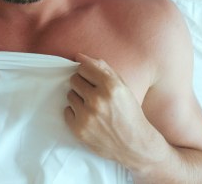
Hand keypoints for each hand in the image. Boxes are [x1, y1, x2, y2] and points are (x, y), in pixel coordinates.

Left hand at [64, 53, 149, 167]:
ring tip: (92, 107)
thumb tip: (79, 56)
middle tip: (92, 94)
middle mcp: (97, 99)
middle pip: (74, 79)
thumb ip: (103, 69)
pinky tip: (88, 118)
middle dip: (82, 85)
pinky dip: (75, 114)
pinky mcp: (79, 129)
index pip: (83, 67)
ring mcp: (87, 115)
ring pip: (69, 95)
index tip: (91, 79)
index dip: (87, 72)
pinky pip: (66, 111)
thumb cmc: (129, 112)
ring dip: (78, 99)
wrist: (135, 144)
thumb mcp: (122, 86)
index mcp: (110, 85)